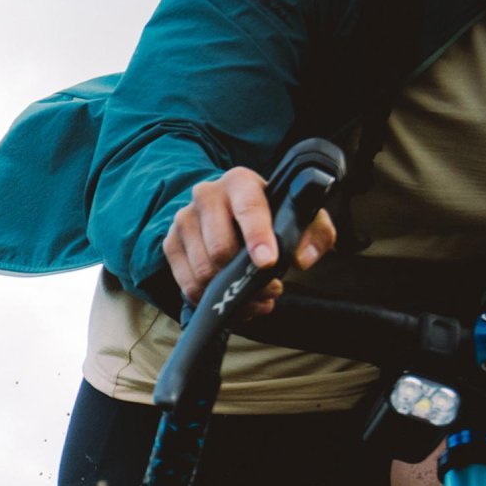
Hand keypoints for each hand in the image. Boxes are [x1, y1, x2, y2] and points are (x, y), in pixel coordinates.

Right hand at [161, 167, 338, 318]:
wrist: (229, 210)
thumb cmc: (269, 214)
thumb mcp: (300, 216)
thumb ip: (315, 234)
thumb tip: (301, 259)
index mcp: (240, 182)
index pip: (248, 208)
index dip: (258, 237)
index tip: (268, 262)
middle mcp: (206, 196)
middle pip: (220, 249)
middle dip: (248, 279)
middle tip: (272, 289)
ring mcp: (184, 220)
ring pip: (203, 272)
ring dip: (232, 295)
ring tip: (256, 298)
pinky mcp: (171, 244)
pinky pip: (188, 285)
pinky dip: (211, 301)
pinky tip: (232, 302)